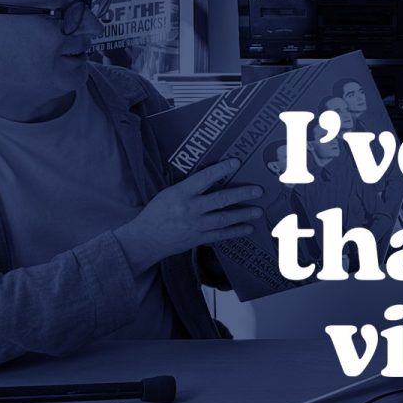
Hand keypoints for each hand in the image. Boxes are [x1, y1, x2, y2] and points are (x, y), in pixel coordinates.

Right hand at [115, 159, 263, 271]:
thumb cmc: (155, 213)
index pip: (204, 178)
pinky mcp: (198, 238)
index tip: (236, 162)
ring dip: (243, 214)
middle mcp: (190, 208)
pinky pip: (221, 235)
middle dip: (241, 194)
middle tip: (258, 190)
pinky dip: (235, 231)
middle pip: (220, 199)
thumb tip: (209, 180)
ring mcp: (195, 225)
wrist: (145, 240)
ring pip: (224, 218)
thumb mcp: (168, 194)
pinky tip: (247, 228)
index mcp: (180, 193)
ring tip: (258, 211)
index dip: (221, 169)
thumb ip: (187, 189)